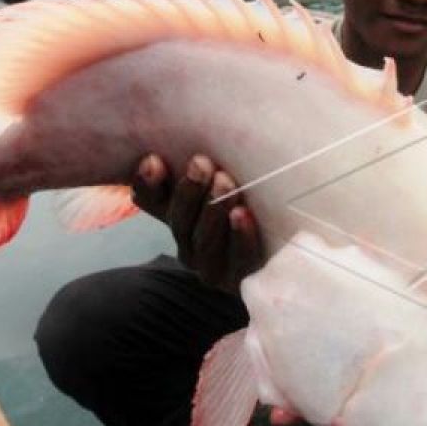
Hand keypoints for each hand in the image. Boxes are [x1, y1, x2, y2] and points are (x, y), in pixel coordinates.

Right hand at [131, 154, 261, 292]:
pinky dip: (240, 237)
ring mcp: (211, 266)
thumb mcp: (220, 184)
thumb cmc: (249, 203)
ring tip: (224, 182)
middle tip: (202, 163)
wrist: (279, 250)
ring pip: (204, 241)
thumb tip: (171, 147)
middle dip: (190, 191)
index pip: (149, 200)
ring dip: (213, 209)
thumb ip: (199, 168)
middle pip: (179, 221)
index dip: (147, 183)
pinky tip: (242, 214)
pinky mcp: (239, 278)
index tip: (154, 160)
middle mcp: (187, 244)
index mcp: (176, 216)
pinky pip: (238, 259)